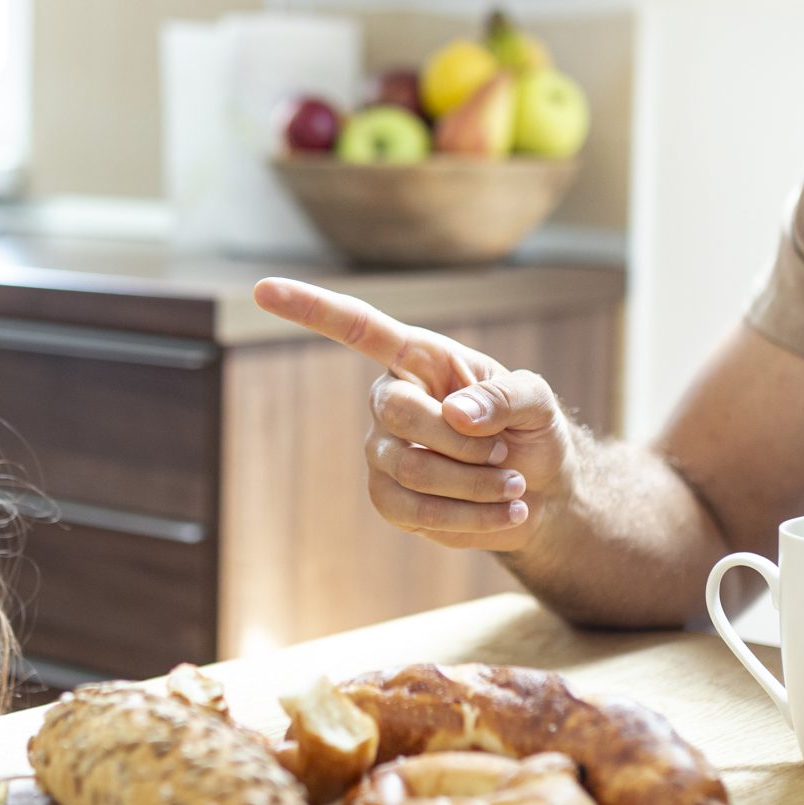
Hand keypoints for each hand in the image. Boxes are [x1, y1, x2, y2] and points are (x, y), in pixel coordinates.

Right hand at [253, 277, 577, 551]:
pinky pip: (416, 510)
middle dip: (463, 440)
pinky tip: (505, 512)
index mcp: (418, 358)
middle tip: (507, 453)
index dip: (310, 308)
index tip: (261, 289)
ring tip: (513, 485)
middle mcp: (390, 399)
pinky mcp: (390, 499)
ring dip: (475, 482)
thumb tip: (457, 412)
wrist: (542, 493)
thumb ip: (505, 395)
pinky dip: (471, 515)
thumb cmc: (532, 432)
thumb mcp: (537, 401)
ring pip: (409, 467)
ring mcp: (383, 451)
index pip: (357, 327)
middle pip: (398, 411)